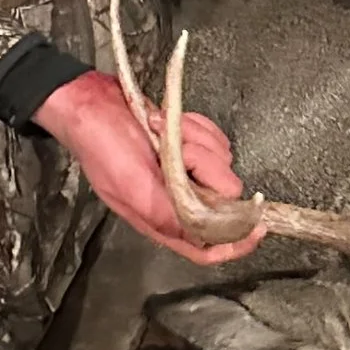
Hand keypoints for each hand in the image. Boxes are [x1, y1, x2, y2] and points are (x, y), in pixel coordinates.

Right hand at [33, 70, 264, 262]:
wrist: (90, 101)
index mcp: (161, 219)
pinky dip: (196, 126)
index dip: (235, 244)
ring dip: (195, 141)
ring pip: (221, 163)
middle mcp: (176, 199)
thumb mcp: (132, 186)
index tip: (258, 228)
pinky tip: (166, 121)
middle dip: (205, 166)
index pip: (206, 248)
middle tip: (177, 148)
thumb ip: (170, 214)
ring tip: (162, 131)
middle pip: (222, 196)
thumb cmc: (102, 145)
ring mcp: (184, 170)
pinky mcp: (188, 144)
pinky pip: (215, 139)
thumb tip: (208, 233)